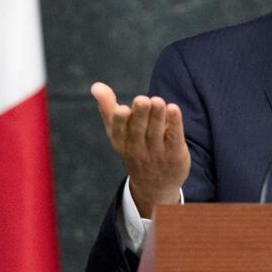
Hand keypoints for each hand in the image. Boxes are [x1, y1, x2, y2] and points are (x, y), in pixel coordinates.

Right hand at [91, 82, 189, 218]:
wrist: (155, 186)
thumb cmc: (134, 149)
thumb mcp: (117, 132)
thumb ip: (107, 108)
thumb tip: (96, 86)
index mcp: (120, 141)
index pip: (118, 130)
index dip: (120, 120)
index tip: (122, 109)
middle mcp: (137, 148)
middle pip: (138, 130)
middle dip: (140, 114)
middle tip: (143, 99)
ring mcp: (157, 152)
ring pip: (156, 132)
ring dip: (157, 116)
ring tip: (158, 101)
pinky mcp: (175, 153)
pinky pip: (174, 137)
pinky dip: (174, 124)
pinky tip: (174, 109)